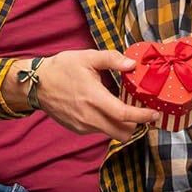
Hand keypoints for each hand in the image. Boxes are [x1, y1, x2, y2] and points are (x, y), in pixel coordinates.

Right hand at [28, 49, 160, 141]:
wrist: (36, 85)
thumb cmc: (61, 68)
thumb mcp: (87, 57)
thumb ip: (111, 59)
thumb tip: (132, 64)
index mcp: (93, 98)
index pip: (124, 115)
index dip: (142, 116)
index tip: (155, 114)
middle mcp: (89, 117)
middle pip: (122, 132)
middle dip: (136, 124)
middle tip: (143, 112)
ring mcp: (83, 126)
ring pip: (112, 133)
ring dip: (122, 125)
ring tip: (124, 108)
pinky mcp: (77, 129)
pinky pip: (100, 131)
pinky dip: (108, 124)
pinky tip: (106, 109)